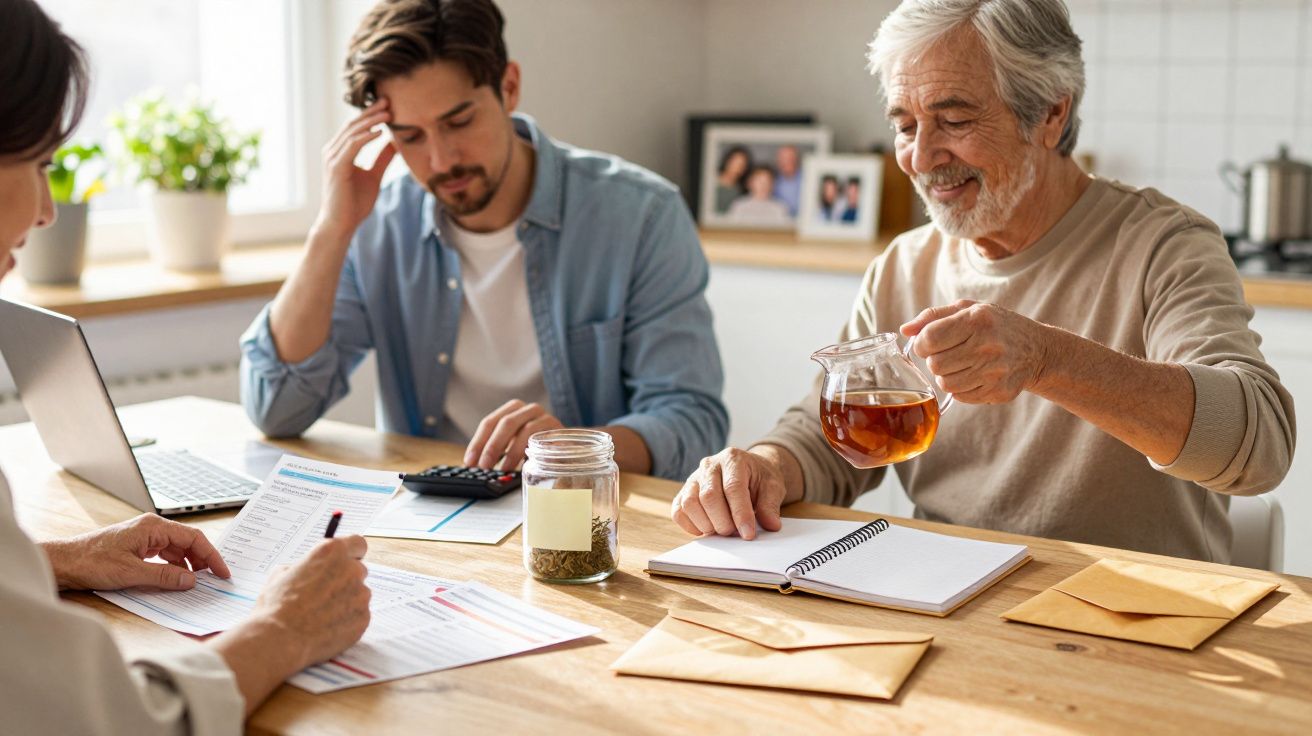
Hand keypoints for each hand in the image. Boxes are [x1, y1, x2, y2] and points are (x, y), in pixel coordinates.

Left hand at [42, 514, 230, 590]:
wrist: (64, 562)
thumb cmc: (91, 562)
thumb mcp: (131, 573)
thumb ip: (164, 576)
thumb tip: (191, 580)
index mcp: (153, 527)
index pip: (193, 538)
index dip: (211, 556)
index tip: (222, 572)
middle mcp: (151, 528)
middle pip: (188, 542)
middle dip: (203, 560)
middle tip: (214, 579)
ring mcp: (144, 537)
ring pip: (177, 549)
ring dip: (188, 564)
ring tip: (197, 582)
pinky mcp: (137, 547)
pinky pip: (164, 555)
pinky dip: (173, 567)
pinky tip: (176, 579)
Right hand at [251, 536, 370, 669]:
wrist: (281, 640)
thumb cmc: (277, 607)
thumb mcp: (281, 573)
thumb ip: (305, 565)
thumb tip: (310, 568)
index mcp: (332, 552)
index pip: (357, 543)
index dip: (352, 553)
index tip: (346, 561)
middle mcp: (351, 569)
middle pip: (358, 570)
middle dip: (345, 580)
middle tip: (325, 594)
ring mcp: (361, 594)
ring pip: (359, 594)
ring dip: (346, 601)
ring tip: (322, 615)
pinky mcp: (364, 617)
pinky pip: (359, 614)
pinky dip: (348, 620)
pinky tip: (328, 627)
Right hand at [315, 98, 397, 238]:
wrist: (342, 224)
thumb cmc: (355, 203)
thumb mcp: (374, 176)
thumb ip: (382, 158)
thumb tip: (395, 143)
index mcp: (340, 151)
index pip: (356, 127)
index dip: (371, 114)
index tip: (389, 104)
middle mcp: (333, 151)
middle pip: (353, 124)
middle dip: (371, 111)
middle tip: (388, 99)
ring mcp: (333, 158)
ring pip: (352, 132)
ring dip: (371, 121)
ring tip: (388, 112)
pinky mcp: (337, 167)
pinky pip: (352, 146)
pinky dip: (366, 136)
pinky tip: (380, 131)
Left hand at [464, 400, 563, 468]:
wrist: (567, 446)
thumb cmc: (535, 446)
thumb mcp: (513, 446)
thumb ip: (497, 452)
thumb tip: (474, 466)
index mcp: (512, 409)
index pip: (489, 422)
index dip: (478, 442)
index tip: (470, 462)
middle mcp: (527, 409)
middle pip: (505, 423)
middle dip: (492, 446)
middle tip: (484, 466)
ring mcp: (544, 416)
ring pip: (525, 430)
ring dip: (512, 452)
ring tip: (504, 468)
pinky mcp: (558, 428)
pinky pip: (543, 438)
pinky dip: (532, 451)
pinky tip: (525, 464)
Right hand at [671, 447, 789, 539]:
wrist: (749, 471)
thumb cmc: (759, 479)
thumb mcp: (772, 487)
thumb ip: (771, 505)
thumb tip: (771, 525)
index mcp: (733, 459)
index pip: (733, 487)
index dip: (740, 513)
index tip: (748, 534)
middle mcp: (709, 465)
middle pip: (708, 496)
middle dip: (723, 522)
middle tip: (735, 534)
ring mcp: (693, 478)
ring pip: (690, 504)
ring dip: (706, 524)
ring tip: (722, 530)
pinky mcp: (684, 492)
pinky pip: (678, 511)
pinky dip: (690, 526)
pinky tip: (707, 529)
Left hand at [901, 299, 1053, 403]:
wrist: (1038, 350)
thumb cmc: (996, 325)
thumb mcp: (968, 309)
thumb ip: (933, 317)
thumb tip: (905, 330)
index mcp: (977, 320)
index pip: (929, 339)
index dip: (921, 343)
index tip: (928, 343)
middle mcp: (988, 346)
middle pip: (935, 364)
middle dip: (935, 360)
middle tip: (948, 353)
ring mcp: (995, 372)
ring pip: (945, 383)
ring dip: (947, 375)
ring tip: (962, 363)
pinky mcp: (999, 392)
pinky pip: (960, 396)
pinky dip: (960, 387)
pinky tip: (974, 375)